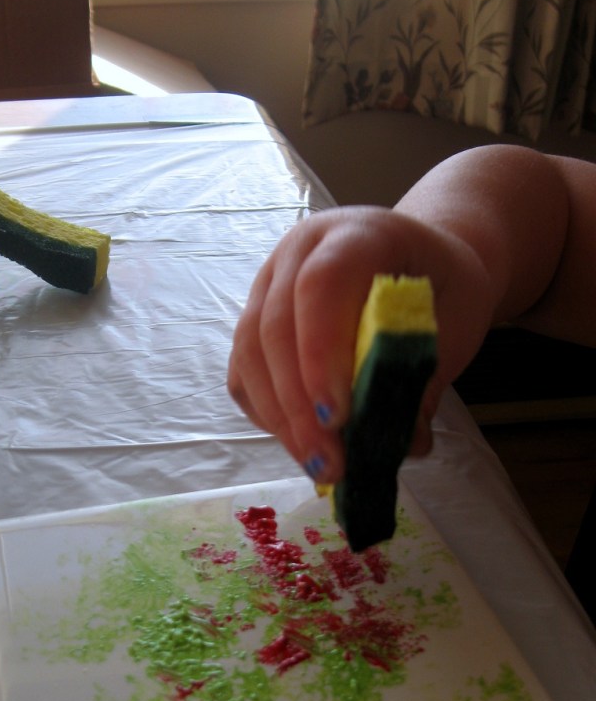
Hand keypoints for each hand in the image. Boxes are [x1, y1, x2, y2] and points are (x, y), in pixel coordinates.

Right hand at [227, 205, 493, 483]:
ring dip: (281, 419)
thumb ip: (427, 375)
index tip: (338, 418)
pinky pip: (244, 371)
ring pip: (250, 353)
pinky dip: (268, 413)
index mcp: (356, 234)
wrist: (421, 260)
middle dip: (298, 405)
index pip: (322, 285)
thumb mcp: (456, 323)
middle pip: (275, 327)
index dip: (321, 353)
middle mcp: (299, 251)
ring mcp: (269, 283)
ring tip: (318, 466)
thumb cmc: (442, 287)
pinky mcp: (256, 320)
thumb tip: (405, 444)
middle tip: (330, 465)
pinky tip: (301, 443)